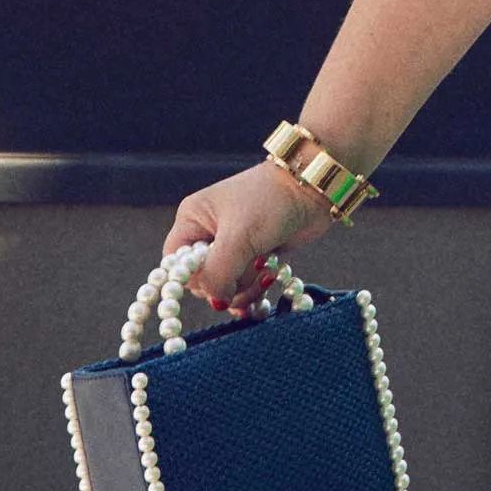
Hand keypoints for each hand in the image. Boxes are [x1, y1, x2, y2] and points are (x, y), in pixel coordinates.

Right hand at [161, 161, 333, 312]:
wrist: (314, 188)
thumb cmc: (271, 201)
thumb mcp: (239, 236)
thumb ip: (218, 273)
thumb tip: (215, 303)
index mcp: (193, 219)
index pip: (176, 265)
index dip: (195, 279)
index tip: (220, 276)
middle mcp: (209, 233)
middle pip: (204, 281)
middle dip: (228, 284)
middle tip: (251, 269)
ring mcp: (234, 246)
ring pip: (227, 287)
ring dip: (246, 289)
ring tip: (266, 273)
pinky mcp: (256, 255)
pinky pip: (247, 286)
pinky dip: (257, 291)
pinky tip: (269, 282)